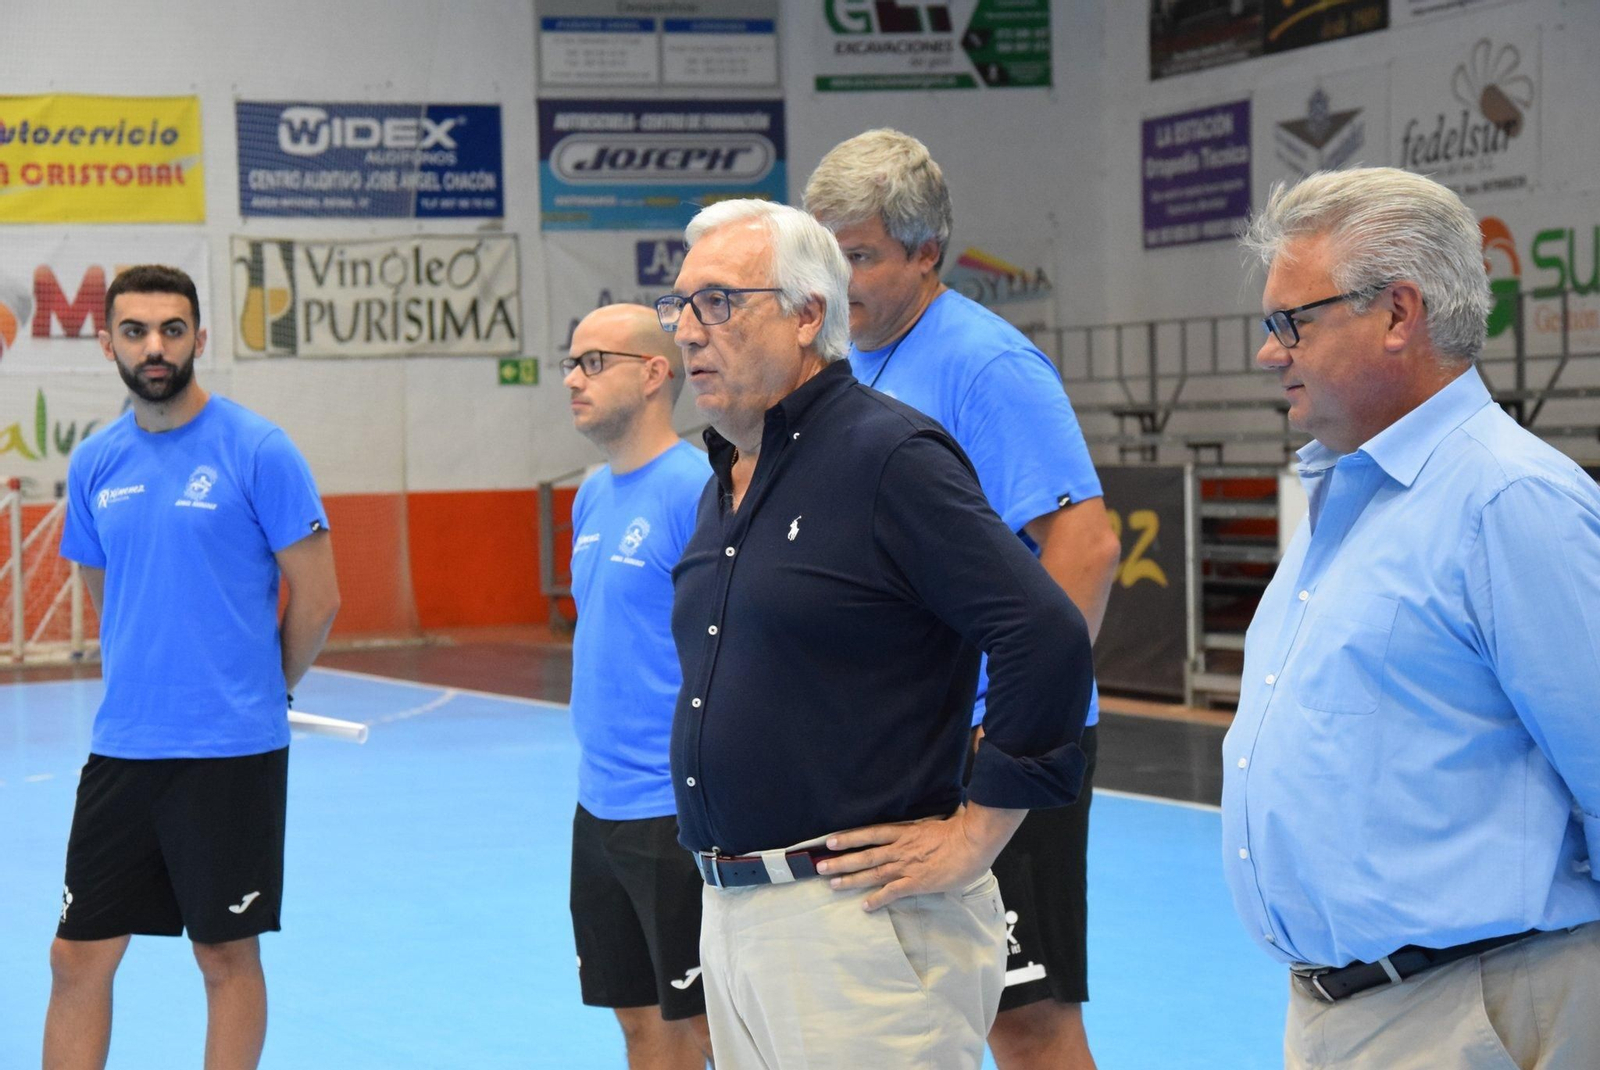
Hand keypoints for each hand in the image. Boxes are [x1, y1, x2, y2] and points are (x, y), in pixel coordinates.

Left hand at [815, 802, 1024, 911]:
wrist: (973, 842)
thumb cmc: (959, 830)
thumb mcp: (935, 822)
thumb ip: (922, 826)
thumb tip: (920, 824)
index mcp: (904, 832)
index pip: (870, 833)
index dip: (848, 838)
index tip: (829, 841)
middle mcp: (900, 848)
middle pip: (864, 854)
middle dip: (841, 861)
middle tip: (820, 867)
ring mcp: (907, 866)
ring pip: (872, 872)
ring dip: (851, 879)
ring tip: (832, 884)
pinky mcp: (917, 882)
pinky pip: (893, 892)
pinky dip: (877, 899)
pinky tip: (865, 906)